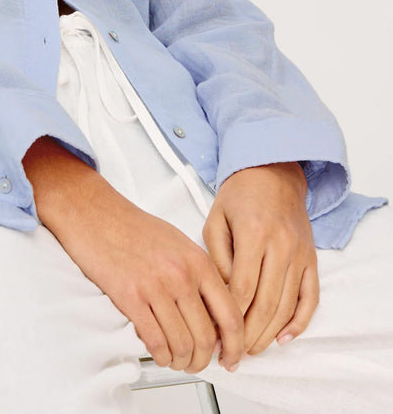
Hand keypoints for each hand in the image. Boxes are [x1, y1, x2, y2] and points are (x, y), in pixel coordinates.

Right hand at [25, 138, 244, 372]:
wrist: (92, 212)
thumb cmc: (130, 226)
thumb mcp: (178, 243)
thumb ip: (199, 274)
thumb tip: (213, 311)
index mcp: (199, 262)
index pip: (231, 317)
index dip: (235, 346)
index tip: (231, 358)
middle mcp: (182, 276)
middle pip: (206, 337)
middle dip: (204, 359)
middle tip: (198, 364)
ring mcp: (156, 287)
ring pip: (182, 343)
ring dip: (182, 361)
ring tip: (177, 361)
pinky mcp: (129, 296)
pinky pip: (154, 339)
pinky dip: (160, 355)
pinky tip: (158, 354)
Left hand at [203, 162, 317, 353]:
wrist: (273, 174)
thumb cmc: (239, 196)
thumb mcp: (215, 220)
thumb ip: (215, 257)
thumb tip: (215, 295)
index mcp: (254, 235)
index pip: (242, 287)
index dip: (228, 314)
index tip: (214, 330)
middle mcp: (282, 247)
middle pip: (266, 302)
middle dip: (248, 331)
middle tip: (232, 350)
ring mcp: (300, 255)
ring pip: (287, 305)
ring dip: (269, 332)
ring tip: (251, 348)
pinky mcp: (312, 261)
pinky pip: (310, 298)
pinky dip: (299, 321)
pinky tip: (284, 337)